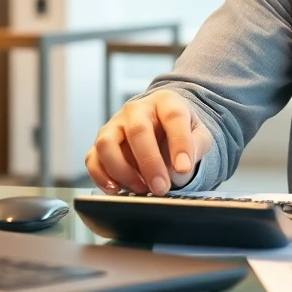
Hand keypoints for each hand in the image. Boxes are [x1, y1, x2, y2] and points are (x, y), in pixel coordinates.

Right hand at [85, 90, 212, 195]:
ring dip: (122, 171)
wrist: (160, 123)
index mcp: (165, 102)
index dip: (180, 143)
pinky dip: (101, 176)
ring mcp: (115, 125)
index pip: (173, 117)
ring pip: (107, 144)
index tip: (184, 168)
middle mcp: (136, 110)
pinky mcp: (102, 143)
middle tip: (161, 187)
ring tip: (141, 189)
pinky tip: (116, 189)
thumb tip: (181, 167)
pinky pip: (93, 159)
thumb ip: (196, 146)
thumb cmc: (178, 129)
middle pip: (138, 132)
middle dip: (150, 163)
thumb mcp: (198, 133)